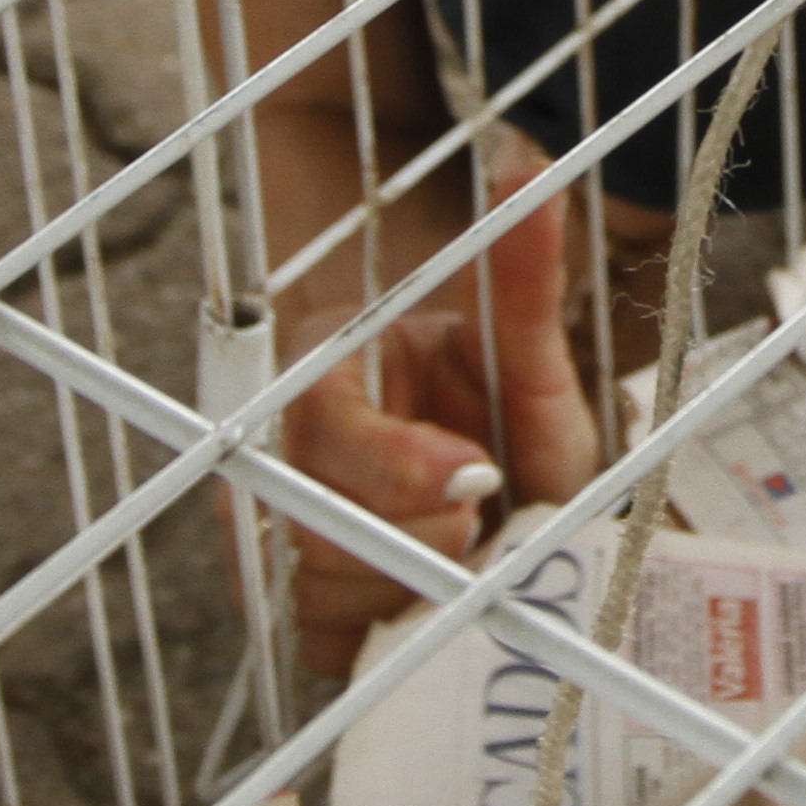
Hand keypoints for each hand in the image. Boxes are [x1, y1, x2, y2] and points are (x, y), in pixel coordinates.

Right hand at [273, 141, 602, 662]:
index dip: (400, 459)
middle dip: (419, 531)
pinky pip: (317, 637)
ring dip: (411, 580)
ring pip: (318, 585)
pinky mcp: (285, 608)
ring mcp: (271, 533)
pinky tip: (432, 596)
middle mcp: (274, 453)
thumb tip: (534, 167)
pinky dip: (387, 626)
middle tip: (482, 515)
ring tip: (463, 548)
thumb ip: (522, 274)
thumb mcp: (525, 356)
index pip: (326, 421)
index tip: (481, 472)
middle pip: (315, 518)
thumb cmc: (499, 414)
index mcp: (318, 372)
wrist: (489, 490)